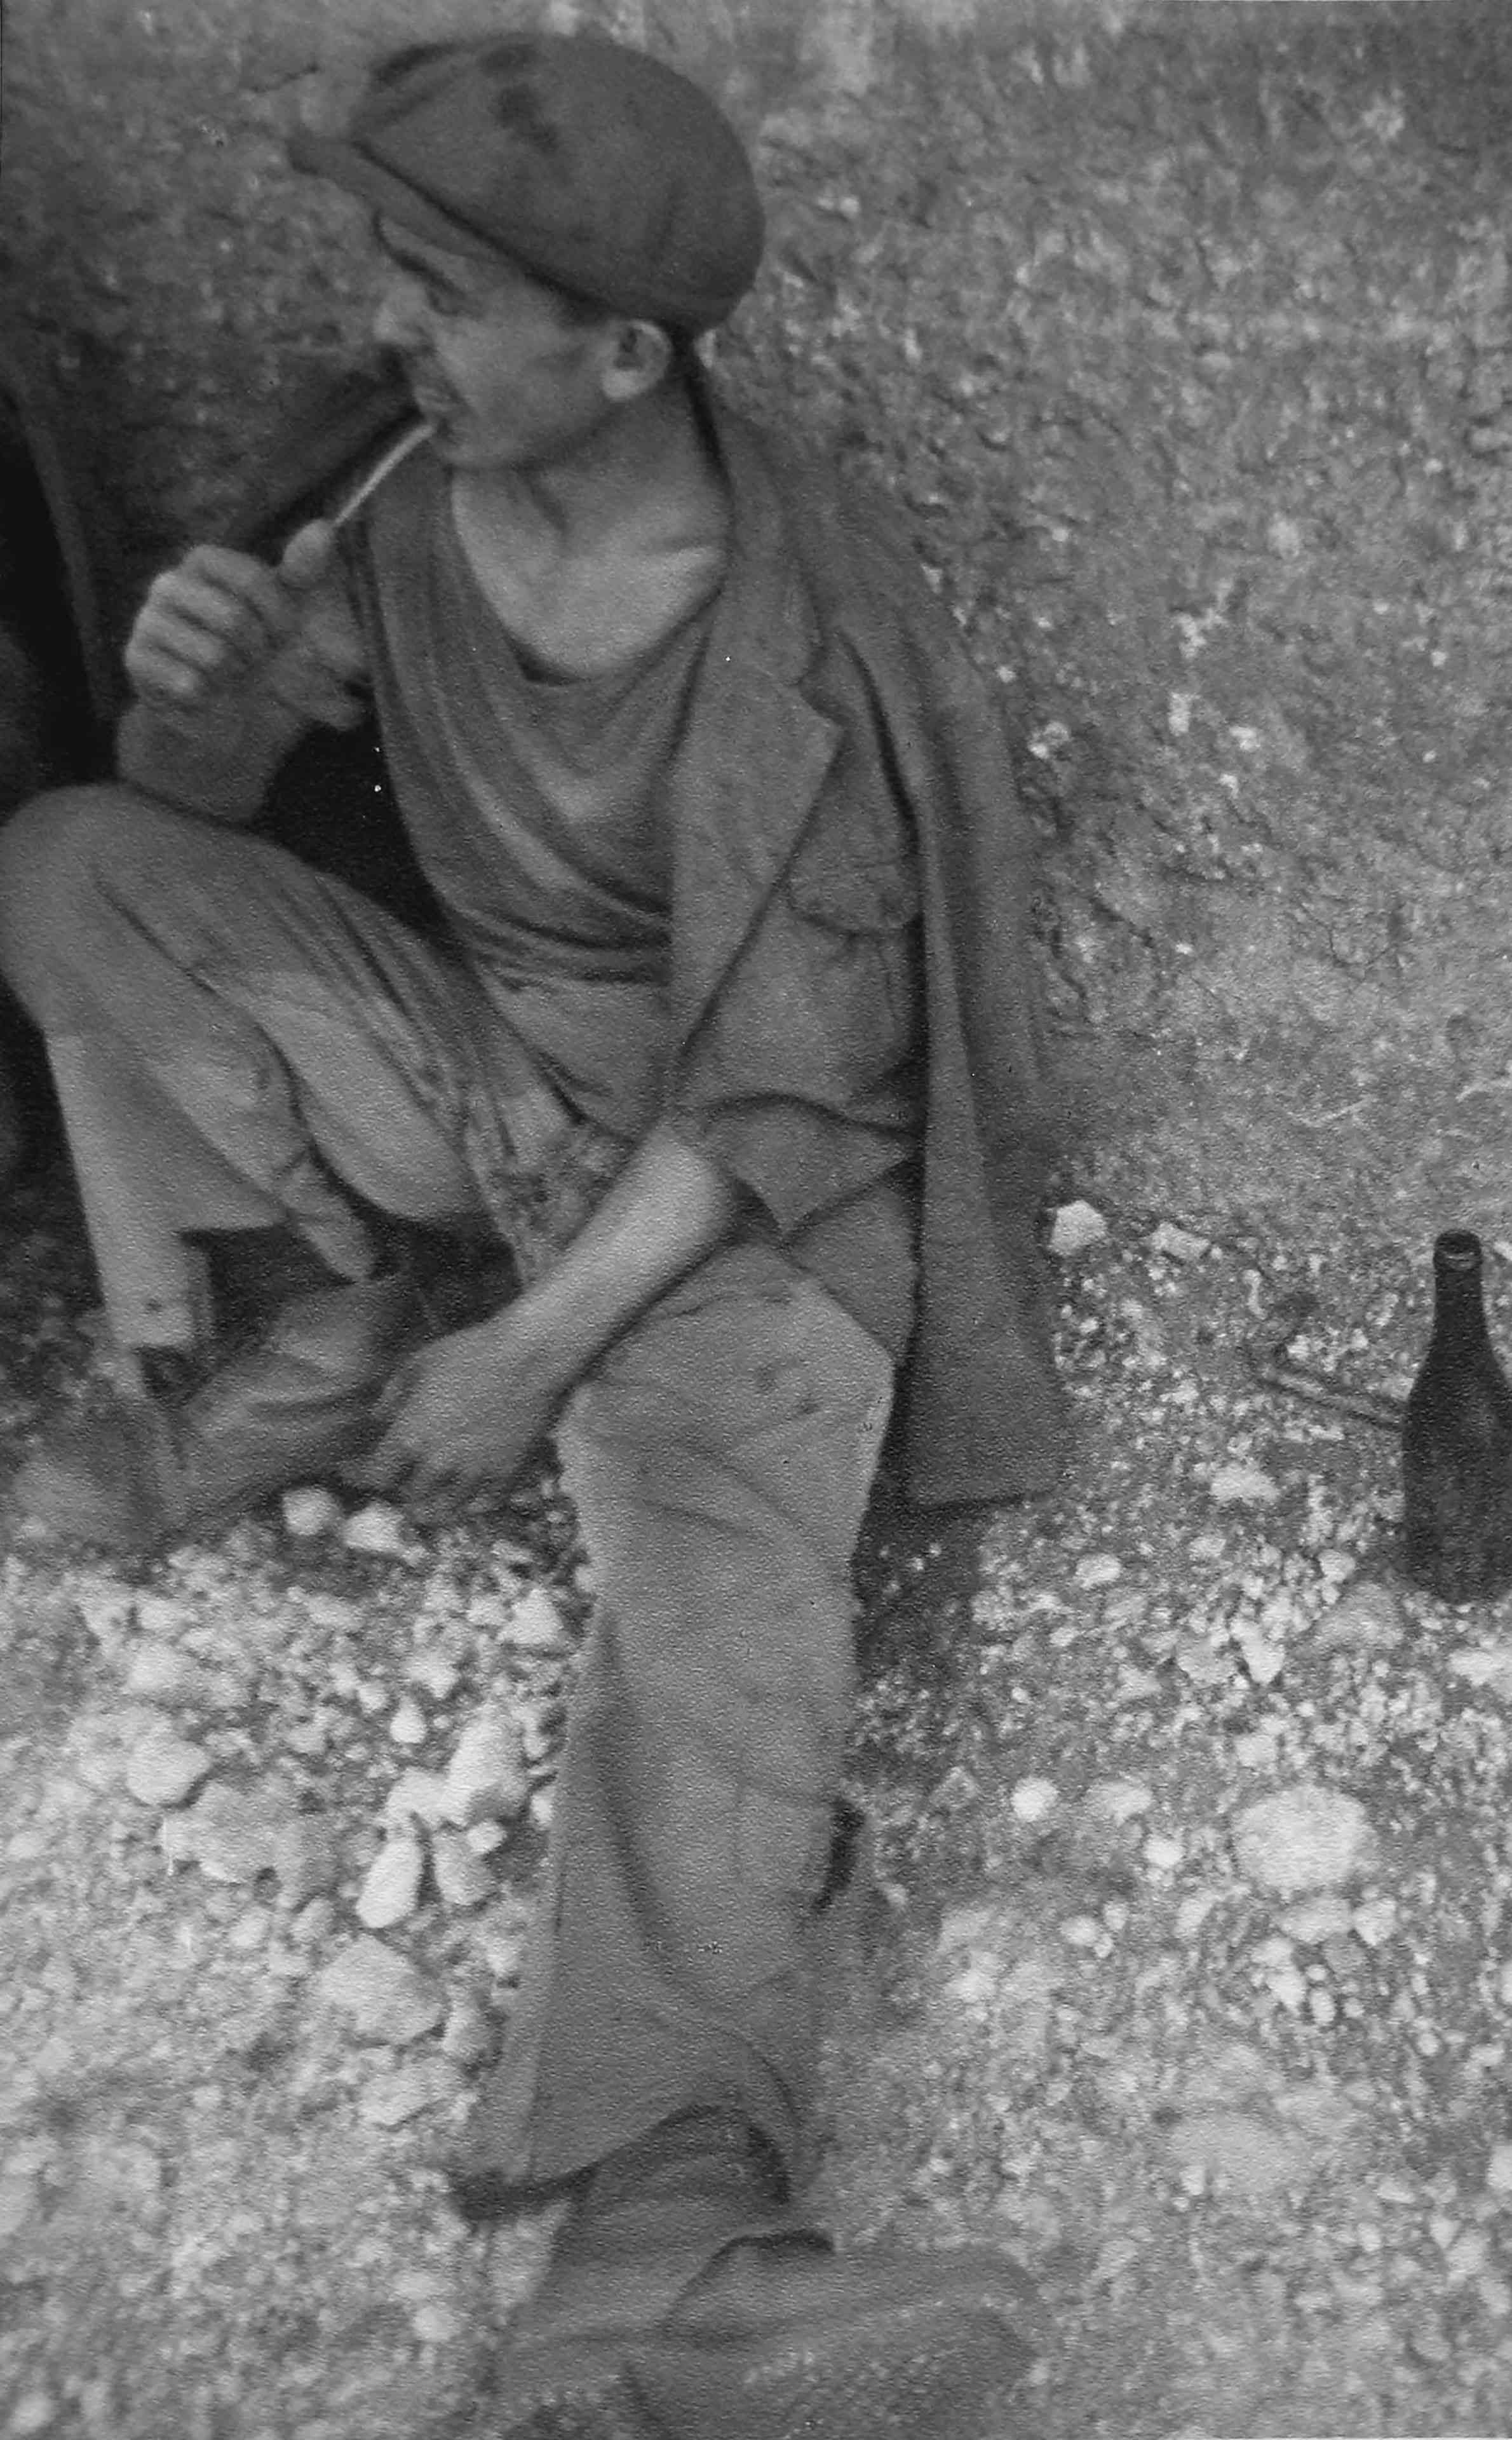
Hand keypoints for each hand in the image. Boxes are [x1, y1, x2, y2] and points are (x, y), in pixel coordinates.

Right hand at [124, 521, 365, 722]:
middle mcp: (169, 584)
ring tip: (227, 674)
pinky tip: (203, 692)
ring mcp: (147, 621)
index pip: (252, 579)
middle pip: (234, 618)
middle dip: (257, 651)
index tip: (282, 635)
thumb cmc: (258, 653)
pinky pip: (190, 684)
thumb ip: (304, 571)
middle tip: (251, 659)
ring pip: (214, 655)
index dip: (279, 617)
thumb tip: (324, 527)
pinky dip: (209, 697)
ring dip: (234, 677)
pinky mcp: (137, 661)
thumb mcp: (289, 612)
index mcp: (204, 562)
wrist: (224, 712)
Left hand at [349, 1315, 566, 1519]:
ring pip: (447, 1508)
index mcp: (410, 1437)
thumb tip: (378, 1419)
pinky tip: (471, 1497)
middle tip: (400, 1481)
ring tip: (430, 1503)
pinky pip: (487, 1502)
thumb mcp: (417, 1365)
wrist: (527, 1356)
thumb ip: (392, 1397)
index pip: (376, 1475)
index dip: (362, 1475)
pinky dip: (475, 1502)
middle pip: (410, 1496)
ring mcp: (476, 1472)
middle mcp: (439, 1463)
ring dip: (434, 1505)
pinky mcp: (508, 1472)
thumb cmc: (468, 1353)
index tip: (356, 1470)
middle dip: (401, 1489)